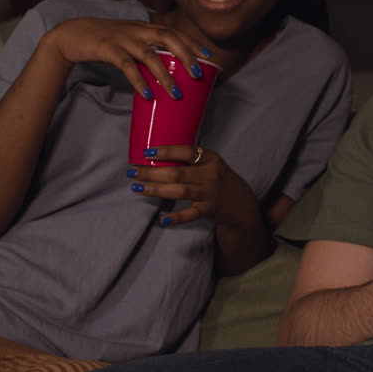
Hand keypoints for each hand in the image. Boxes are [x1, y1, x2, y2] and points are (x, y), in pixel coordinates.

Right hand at [44, 17, 207, 99]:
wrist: (71, 34)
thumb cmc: (105, 40)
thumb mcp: (129, 39)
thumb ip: (146, 49)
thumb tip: (166, 71)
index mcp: (145, 27)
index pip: (174, 31)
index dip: (192, 42)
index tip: (208, 56)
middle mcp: (137, 30)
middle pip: (168, 38)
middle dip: (186, 55)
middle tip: (198, 75)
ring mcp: (123, 38)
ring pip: (150, 55)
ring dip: (165, 74)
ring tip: (176, 93)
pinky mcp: (107, 49)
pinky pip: (127, 66)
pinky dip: (139, 80)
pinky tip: (148, 94)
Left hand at [129, 145, 254, 227]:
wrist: (239, 202)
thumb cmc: (217, 179)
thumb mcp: (210, 163)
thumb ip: (191, 159)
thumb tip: (156, 155)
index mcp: (210, 159)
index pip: (187, 152)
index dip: (167, 151)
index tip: (147, 152)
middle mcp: (210, 175)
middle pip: (177, 173)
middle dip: (152, 173)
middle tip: (133, 172)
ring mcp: (209, 193)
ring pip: (179, 191)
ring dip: (156, 190)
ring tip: (137, 188)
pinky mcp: (208, 210)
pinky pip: (190, 214)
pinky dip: (177, 218)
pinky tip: (163, 220)